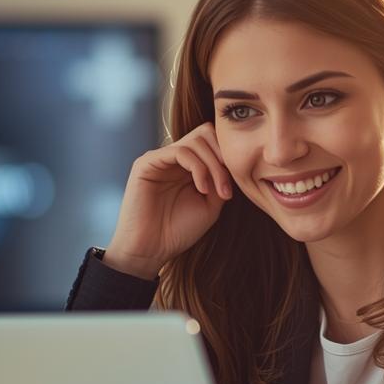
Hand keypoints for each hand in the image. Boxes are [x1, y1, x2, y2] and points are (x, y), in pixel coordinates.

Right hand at [104, 124, 231, 278]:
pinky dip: (198, 168)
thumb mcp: (210, 205)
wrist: (150, 250)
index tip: (236, 185)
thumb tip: (231, 162)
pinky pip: (179, 151)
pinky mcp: (147, 163)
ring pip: (195, 141)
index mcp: (187, 166)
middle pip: (205, 133)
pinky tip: (201, 189)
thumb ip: (220, 181)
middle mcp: (173, 158)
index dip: (227, 157)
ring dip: (213, 166)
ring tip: (216, 192)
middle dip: (222, 158)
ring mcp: (160, 158)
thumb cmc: (178, 231)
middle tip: (226, 188)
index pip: (212, 141)